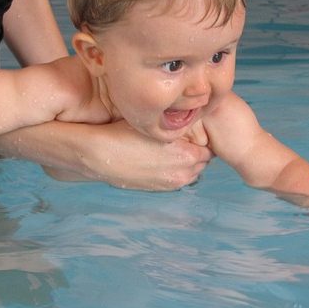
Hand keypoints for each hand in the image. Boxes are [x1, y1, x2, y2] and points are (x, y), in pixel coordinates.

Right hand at [44, 120, 213, 190]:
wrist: (99, 155)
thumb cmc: (124, 132)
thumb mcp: (156, 123)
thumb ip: (178, 124)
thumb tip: (192, 118)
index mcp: (187, 154)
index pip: (208, 146)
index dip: (200, 137)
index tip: (192, 130)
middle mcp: (183, 172)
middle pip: (202, 161)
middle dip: (196, 150)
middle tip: (184, 138)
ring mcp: (171, 183)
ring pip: (191, 172)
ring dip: (187, 162)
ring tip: (172, 149)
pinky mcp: (159, 189)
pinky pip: (177, 179)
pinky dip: (175, 170)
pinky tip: (161, 159)